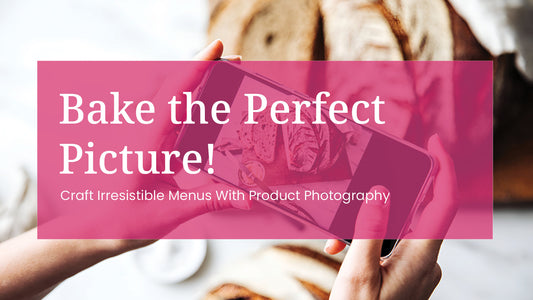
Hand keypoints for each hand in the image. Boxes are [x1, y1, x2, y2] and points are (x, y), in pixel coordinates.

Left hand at [0, 41, 245, 299]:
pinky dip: (186, 100)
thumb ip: (211, 200)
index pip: (176, 94)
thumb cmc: (125, 221)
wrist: (96, 229)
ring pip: (169, 95)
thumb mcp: (173, 211)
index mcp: (148, 141)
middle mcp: (144, 130)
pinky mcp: (146, 141)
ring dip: (194, 81)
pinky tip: (203, 108)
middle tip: (233, 61)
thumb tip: (247, 198)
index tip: (217, 46)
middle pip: (175, 86)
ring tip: (222, 76)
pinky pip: (167, 112)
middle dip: (204, 67)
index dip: (198, 66)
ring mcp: (143, 133)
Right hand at [326, 134, 457, 298]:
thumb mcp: (359, 273)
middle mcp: (426, 260)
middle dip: (380, 203)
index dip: (443, 169)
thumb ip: (371, 230)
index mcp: (422, 256)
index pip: (443, 202)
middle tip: (357, 195)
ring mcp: (418, 268)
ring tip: (335, 241)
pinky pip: (392, 246)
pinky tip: (341, 251)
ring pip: (397, 230)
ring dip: (367, 228)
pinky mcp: (407, 274)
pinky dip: (368, 243)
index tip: (434, 144)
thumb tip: (383, 192)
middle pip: (414, 212)